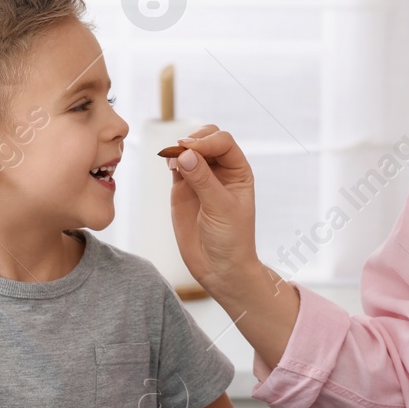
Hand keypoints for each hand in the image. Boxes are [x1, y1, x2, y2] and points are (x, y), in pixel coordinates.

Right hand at [167, 125, 260, 288]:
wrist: (219, 268)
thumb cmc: (231, 239)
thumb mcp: (221, 208)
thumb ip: (203, 180)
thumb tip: (185, 154)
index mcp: (238, 171)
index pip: (223, 142)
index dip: (207, 141)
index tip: (191, 150)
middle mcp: (220, 171)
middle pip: (207, 139)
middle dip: (193, 139)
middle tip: (180, 150)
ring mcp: (200, 178)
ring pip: (189, 150)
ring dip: (180, 149)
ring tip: (172, 160)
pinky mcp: (183, 189)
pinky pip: (176, 165)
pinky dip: (171, 160)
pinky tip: (170, 166)